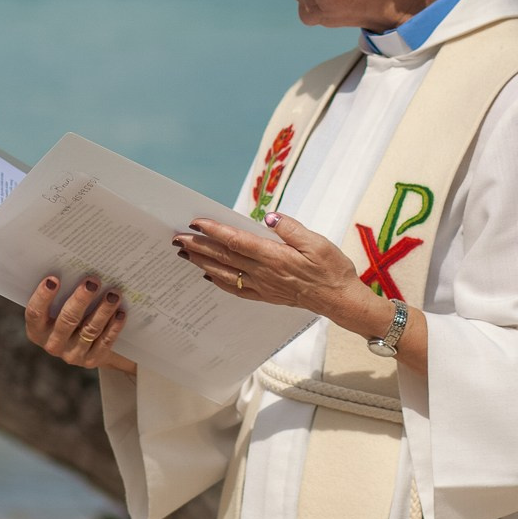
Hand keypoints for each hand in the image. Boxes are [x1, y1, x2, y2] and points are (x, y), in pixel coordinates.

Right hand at [24, 275, 135, 373]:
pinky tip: (120, 312)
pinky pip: (105, 341)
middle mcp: (53, 344)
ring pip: (89, 330)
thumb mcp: (55, 310)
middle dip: (81, 299)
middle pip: (66, 320)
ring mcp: (72, 355)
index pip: (35, 313)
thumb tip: (70, 267)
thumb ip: (58, 296)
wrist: (82, 348)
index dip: (43, 296)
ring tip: (113, 294)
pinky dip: (113, 326)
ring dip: (103, 310)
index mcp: (37, 330)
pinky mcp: (91, 360)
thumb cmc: (65, 318)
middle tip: (93, 281)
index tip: (54, 279)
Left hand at [175, 212, 378, 328]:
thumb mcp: (318, 242)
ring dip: (202, 262)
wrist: (341, 300)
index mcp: (275, 257)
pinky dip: (218, 281)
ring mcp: (263, 286)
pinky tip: (207, 275)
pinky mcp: (266, 295)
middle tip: (177, 237)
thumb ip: (291, 228)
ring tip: (184, 253)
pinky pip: (236, 289)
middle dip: (198, 246)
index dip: (214, 231)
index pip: (237, 241)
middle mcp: (264, 273)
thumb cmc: (332, 268)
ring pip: (224, 273)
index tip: (196, 222)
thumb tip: (268, 217)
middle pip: (224, 257)